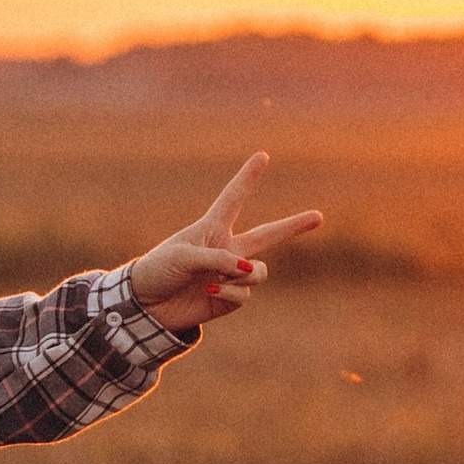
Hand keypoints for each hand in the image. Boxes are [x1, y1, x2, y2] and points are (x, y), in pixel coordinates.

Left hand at [128, 154, 322, 331]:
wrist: (144, 307)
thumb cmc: (157, 271)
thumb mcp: (183, 256)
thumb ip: (218, 258)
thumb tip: (247, 269)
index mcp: (211, 229)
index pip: (233, 199)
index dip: (247, 177)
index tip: (263, 156)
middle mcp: (226, 249)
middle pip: (268, 235)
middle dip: (294, 226)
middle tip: (319, 216)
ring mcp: (230, 275)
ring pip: (259, 271)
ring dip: (244, 273)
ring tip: (218, 277)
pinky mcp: (228, 299)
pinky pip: (245, 293)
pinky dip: (231, 291)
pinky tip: (210, 290)